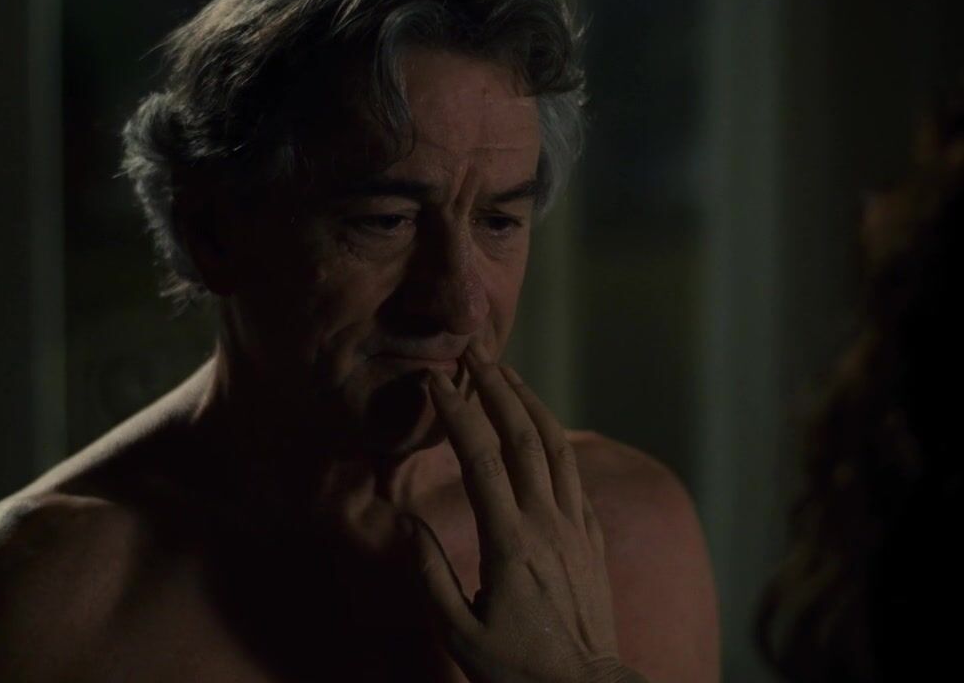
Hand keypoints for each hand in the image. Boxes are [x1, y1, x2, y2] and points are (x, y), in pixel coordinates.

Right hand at [404, 340, 645, 682]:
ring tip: (510, 373)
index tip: (435, 380)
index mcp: (510, 541)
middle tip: (476, 351)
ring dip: (532, 403)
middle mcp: (548, 523)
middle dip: (498, 387)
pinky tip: (543, 432)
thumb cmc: (517, 670)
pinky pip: (577, 477)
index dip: (457, 413)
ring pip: (558, 447)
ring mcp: (577, 528)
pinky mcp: (593, 539)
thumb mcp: (458, 633)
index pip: (480, 459)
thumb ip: (430, 575)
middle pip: (524, 437)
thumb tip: (409, 526)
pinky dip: (557, 441)